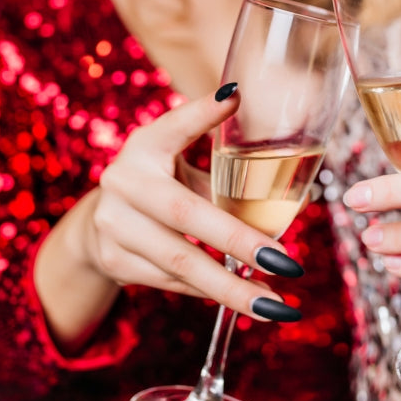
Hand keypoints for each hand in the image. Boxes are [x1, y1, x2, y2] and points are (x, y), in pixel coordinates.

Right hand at [87, 83, 303, 321]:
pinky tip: (248, 301)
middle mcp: (123, 182)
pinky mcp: (116, 261)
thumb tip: (299, 185)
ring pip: (181, 262)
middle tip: (286, 262)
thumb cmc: (160, 185)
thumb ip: (222, 168)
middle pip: (186, 216)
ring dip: (231, 286)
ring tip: (276, 303)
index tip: (233, 97)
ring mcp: (115, 226)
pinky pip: (173, 283)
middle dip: (238, 241)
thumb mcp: (180, 164)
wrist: (101, 225)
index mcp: (145, 147)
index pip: (174, 126)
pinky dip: (213, 293)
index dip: (201, 113)